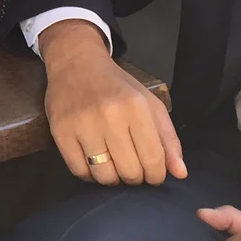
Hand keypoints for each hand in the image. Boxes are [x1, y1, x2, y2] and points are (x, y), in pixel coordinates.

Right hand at [37, 19, 185, 185]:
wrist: (76, 63)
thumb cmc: (116, 86)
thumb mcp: (149, 104)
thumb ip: (168, 138)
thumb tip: (180, 173)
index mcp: (136, 107)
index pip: (153, 160)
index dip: (156, 175)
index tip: (153, 172)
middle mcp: (109, 116)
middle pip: (129, 172)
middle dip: (135, 177)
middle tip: (131, 165)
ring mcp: (82, 124)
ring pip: (104, 176)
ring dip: (112, 177)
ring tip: (112, 163)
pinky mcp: (60, 132)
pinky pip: (79, 171)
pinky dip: (89, 174)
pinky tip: (93, 161)